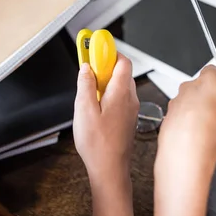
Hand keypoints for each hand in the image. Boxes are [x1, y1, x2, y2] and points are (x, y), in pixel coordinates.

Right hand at [73, 55, 138, 185]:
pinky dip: (108, 95)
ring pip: (119, 85)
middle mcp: (130, 99)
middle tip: (87, 69)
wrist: (110, 169)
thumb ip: (85, 85)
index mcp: (121, 93)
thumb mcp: (84, 110)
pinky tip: (94, 107)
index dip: (108, 51)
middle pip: (121, 72)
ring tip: (88, 92)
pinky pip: (119, 98)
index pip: (122, 61)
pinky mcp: (127, 118)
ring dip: (104, 82)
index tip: (94, 46)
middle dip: (103, 67)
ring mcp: (131, 109)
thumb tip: (86, 68)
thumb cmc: (99, 145)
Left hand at [160, 67, 215, 158]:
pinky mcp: (168, 121)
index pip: (214, 72)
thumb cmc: (212, 125)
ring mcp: (176, 105)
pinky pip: (183, 122)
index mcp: (207, 80)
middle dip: (211, 101)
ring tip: (213, 132)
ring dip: (201, 116)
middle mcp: (188, 88)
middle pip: (202, 90)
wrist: (188, 148)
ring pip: (191, 107)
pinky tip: (201, 140)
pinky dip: (190, 129)